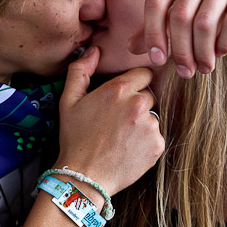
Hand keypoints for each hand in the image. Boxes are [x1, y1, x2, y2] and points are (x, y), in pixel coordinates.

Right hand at [57, 46, 163, 194]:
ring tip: (121, 137)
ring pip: (152, 116)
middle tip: (118, 120)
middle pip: (149, 95)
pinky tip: (128, 148)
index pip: (143, 74)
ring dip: (141, 123)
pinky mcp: (157, 145)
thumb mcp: (69, 100)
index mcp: (119, 89)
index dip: (134, 83)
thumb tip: (94, 50)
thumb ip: (80, 70)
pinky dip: (146, 141)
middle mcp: (138, 104)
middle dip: (137, 104)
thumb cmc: (75, 138)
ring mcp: (150, 125)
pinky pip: (156, 136)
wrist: (84, 177)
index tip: (124, 95)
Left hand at [129, 0, 226, 76]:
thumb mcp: (180, 20)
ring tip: (203, 68)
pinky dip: (224, 44)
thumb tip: (130, 48)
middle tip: (185, 73)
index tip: (157, 61)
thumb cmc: (210, 13)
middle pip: (179, 15)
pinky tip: (221, 53)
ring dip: (202, 53)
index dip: (152, 34)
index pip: (155, 2)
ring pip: (205, 22)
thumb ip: (154, 30)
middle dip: (180, 50)